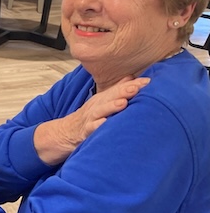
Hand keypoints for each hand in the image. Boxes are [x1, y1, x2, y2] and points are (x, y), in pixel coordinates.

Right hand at [34, 75, 149, 164]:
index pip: (118, 89)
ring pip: (100, 111)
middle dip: (124, 91)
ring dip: (111, 106)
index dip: (133, 85)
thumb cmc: (87, 118)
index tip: (148, 81)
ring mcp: (89, 119)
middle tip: (138, 86)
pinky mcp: (83, 132)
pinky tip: (105, 123)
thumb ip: (116, 91)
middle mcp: (96, 107)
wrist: (63, 133)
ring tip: (123, 103)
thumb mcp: (101, 102)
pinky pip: (90, 129)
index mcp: (102, 99)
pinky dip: (97, 126)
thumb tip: (132, 78)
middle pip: (110, 97)